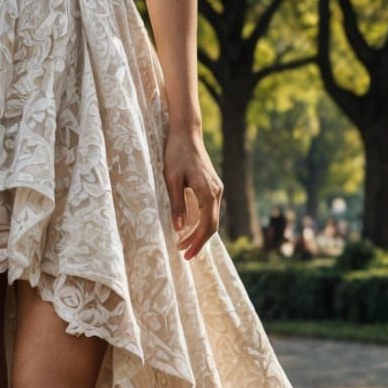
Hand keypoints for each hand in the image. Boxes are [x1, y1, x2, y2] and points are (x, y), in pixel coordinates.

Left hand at [164, 125, 222, 259]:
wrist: (186, 133)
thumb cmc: (176, 153)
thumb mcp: (171, 179)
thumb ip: (176, 204)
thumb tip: (179, 228)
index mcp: (208, 191)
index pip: (207, 225)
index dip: (197, 242)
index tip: (185, 253)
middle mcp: (216, 191)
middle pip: (212, 225)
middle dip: (199, 241)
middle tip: (183, 254)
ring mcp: (216, 188)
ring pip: (212, 218)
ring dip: (200, 233)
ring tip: (184, 244)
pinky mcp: (212, 185)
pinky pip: (209, 209)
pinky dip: (201, 222)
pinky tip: (190, 227)